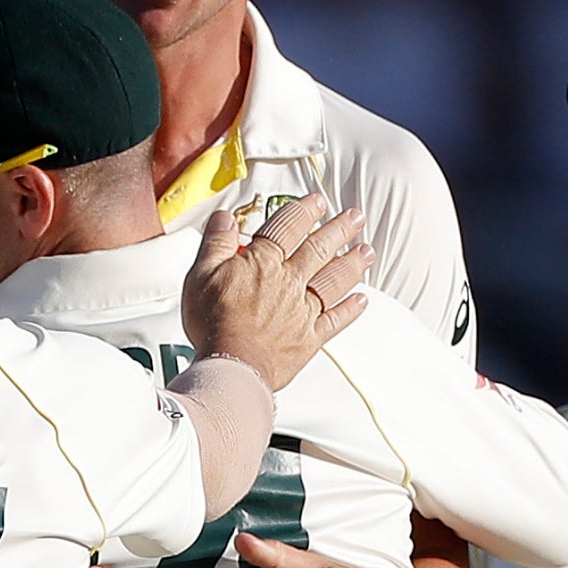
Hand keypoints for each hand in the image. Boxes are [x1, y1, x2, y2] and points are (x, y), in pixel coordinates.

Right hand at [180, 194, 371, 390]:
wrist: (231, 366)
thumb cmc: (213, 323)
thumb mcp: (200, 274)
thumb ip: (216, 243)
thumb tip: (224, 218)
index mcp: (263, 263)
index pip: (288, 228)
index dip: (304, 211)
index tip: (317, 202)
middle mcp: (289, 282)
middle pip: (320, 249)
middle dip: (340, 229)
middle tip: (355, 217)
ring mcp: (302, 310)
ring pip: (334, 280)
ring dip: (352, 263)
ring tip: (366, 251)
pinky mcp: (309, 338)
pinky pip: (336, 320)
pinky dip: (350, 310)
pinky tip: (361, 301)